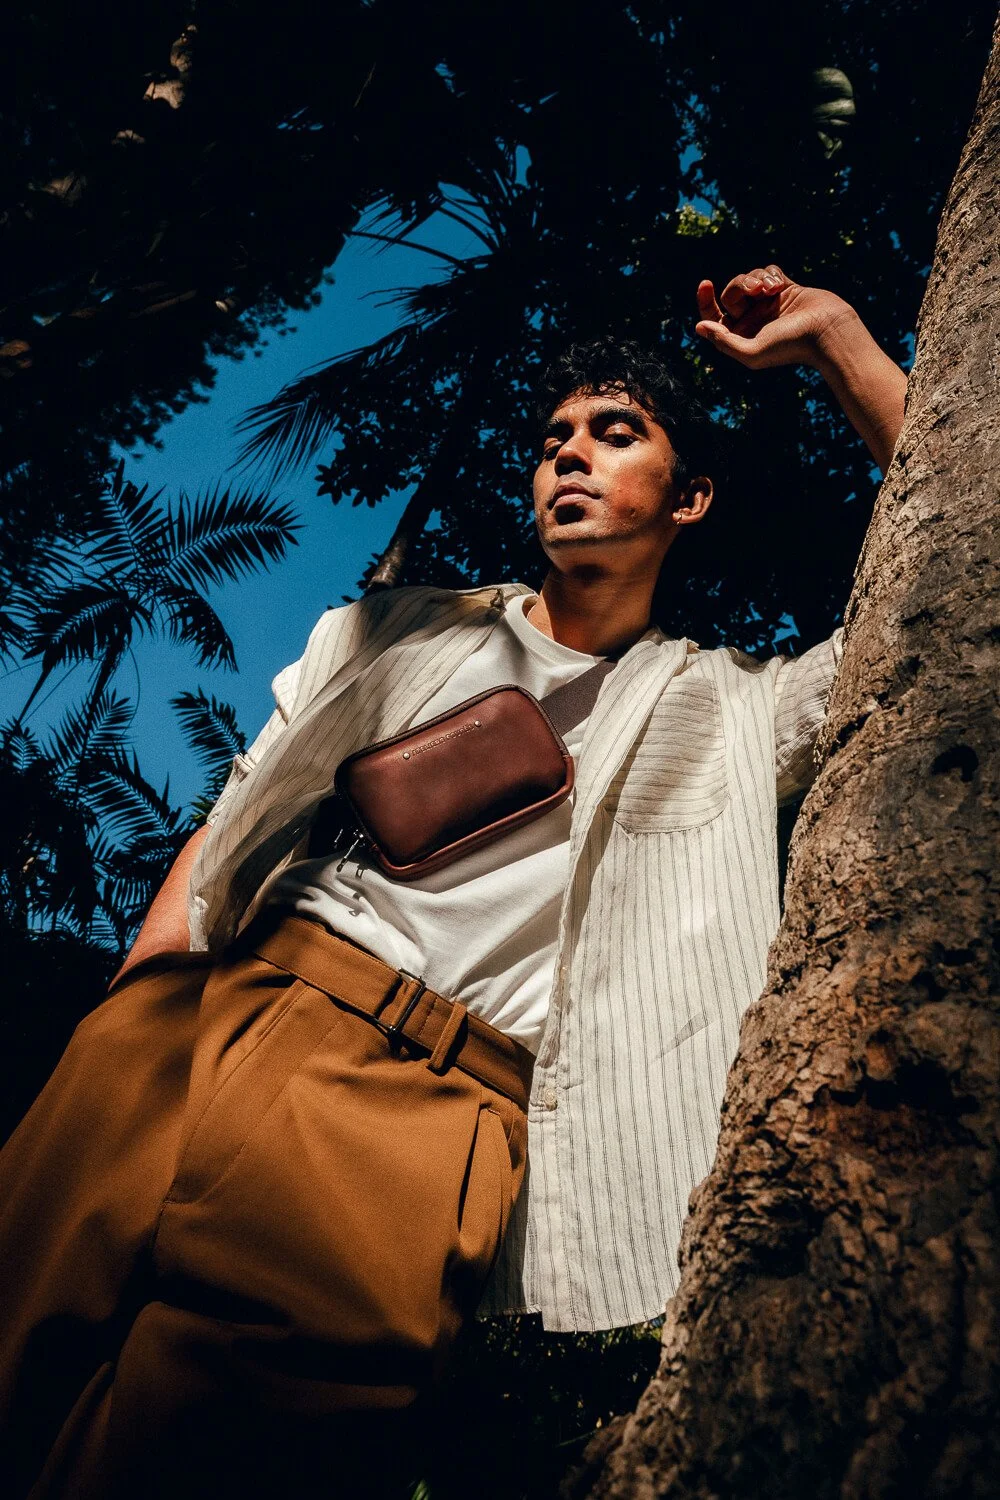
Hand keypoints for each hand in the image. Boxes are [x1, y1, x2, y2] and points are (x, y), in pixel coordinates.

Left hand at [695, 265, 856, 370]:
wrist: (827, 331)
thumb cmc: (790, 345)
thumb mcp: (751, 351)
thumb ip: (723, 341)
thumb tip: (700, 327)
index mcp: (742, 337)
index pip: (714, 318)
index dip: (705, 301)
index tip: (705, 284)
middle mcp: (754, 321)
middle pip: (731, 293)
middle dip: (739, 286)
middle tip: (755, 289)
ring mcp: (769, 304)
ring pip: (749, 278)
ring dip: (757, 278)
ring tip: (770, 288)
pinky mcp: (786, 289)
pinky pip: (769, 271)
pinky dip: (771, 274)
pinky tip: (780, 285)